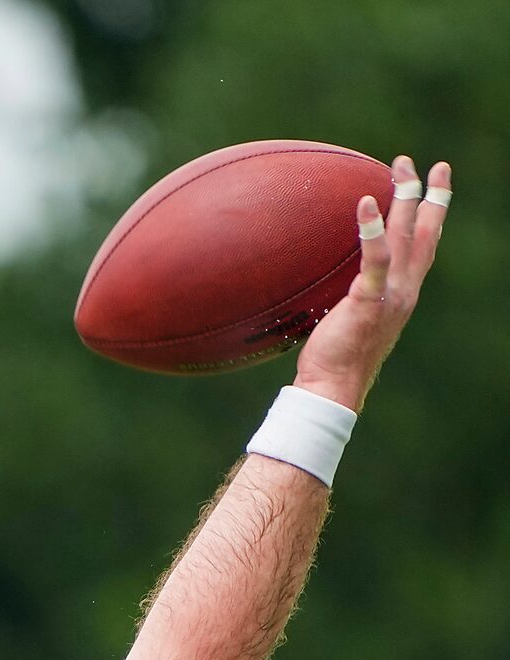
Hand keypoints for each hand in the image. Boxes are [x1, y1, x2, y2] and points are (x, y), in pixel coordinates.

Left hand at [294, 154, 450, 410]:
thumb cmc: (334, 356)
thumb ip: (354, 295)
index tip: (436, 187)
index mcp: (402, 294)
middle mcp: (405, 291)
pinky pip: (375, 259)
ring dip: (405, 199)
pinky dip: (372, 230)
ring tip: (401, 169)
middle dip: (428, 196)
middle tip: (429, 165)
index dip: (434, 216)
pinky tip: (365, 204)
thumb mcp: (352, 318)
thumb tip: (330, 278)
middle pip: (424, 234)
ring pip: (406, 237)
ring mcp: (391, 295)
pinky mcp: (369, 300)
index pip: (425, 247)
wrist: (333, 386)